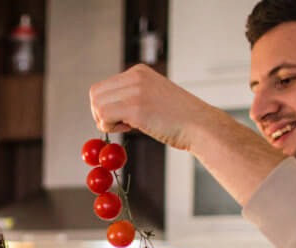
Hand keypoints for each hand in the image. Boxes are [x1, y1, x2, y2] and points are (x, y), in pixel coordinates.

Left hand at [89, 64, 217, 150]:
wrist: (200, 125)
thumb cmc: (178, 118)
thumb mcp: (152, 97)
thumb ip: (132, 96)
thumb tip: (106, 109)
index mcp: (138, 71)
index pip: (103, 86)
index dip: (105, 106)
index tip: (120, 118)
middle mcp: (135, 76)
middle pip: (95, 94)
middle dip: (100, 113)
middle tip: (118, 124)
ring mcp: (135, 90)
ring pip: (97, 105)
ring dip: (105, 121)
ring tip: (126, 126)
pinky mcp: (135, 106)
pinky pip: (104, 116)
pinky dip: (110, 127)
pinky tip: (129, 128)